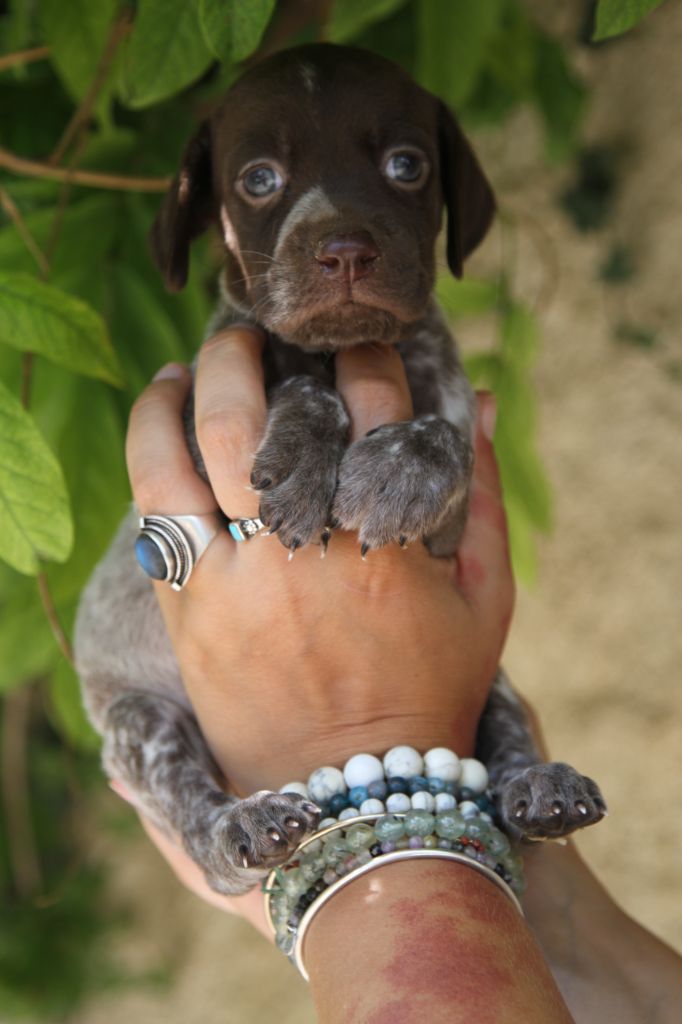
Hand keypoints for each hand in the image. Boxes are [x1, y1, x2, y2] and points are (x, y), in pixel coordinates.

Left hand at [126, 327, 513, 797]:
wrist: (356, 795)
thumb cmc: (430, 691)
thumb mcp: (487, 598)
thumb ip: (484, 496)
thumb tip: (483, 403)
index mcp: (385, 536)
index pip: (371, 405)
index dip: (365, 357)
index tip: (357, 347)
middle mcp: (304, 547)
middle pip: (261, 413)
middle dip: (247, 353)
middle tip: (249, 334)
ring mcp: (237, 579)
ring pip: (187, 450)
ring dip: (182, 390)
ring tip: (187, 368)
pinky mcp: (190, 611)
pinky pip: (153, 511)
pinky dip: (149, 454)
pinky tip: (158, 425)